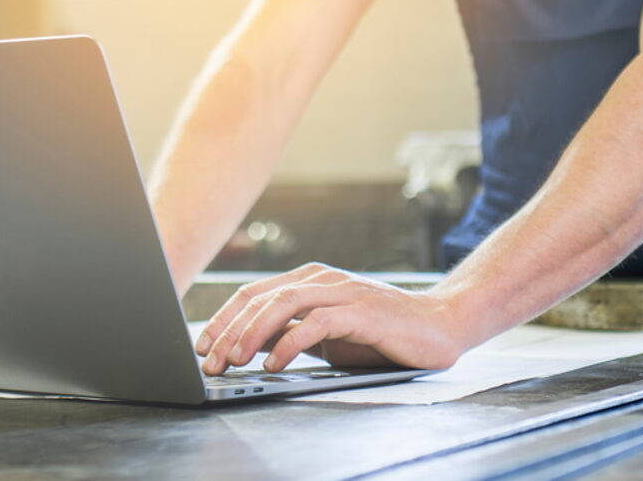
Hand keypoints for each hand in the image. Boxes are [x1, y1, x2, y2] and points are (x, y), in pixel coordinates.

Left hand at [194, 263, 465, 374]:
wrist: (439, 326)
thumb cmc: (381, 333)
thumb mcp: (327, 334)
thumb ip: (292, 333)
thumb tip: (248, 346)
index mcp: (310, 280)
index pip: (254, 294)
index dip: (223, 319)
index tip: (203, 346)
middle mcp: (322, 279)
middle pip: (262, 297)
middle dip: (230, 330)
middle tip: (211, 361)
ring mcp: (343, 291)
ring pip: (284, 303)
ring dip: (252, 333)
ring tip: (235, 361)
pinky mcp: (362, 311)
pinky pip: (317, 323)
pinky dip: (290, 343)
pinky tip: (274, 363)